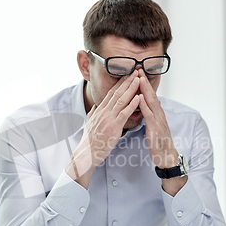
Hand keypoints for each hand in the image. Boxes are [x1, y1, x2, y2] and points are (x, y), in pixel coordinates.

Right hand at [66, 71, 140, 188]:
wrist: (86, 154)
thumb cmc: (89, 141)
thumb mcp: (89, 124)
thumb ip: (93, 114)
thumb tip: (94, 107)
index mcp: (99, 111)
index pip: (110, 93)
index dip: (119, 83)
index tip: (127, 74)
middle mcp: (103, 112)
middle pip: (116, 93)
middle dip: (126, 81)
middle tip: (135, 71)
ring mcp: (108, 119)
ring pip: (121, 100)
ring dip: (131, 89)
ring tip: (138, 79)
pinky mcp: (113, 127)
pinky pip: (124, 113)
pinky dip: (132, 105)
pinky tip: (138, 98)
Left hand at [138, 69, 186, 195]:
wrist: (166, 158)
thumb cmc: (158, 143)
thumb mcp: (152, 126)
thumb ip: (148, 115)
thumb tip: (142, 106)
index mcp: (156, 113)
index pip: (148, 96)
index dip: (142, 84)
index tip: (136, 72)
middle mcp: (159, 114)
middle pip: (150, 95)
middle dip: (144, 81)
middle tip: (138, 68)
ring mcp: (158, 121)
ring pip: (151, 103)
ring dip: (145, 90)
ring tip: (139, 79)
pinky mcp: (156, 130)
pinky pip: (150, 116)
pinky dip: (145, 107)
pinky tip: (140, 99)